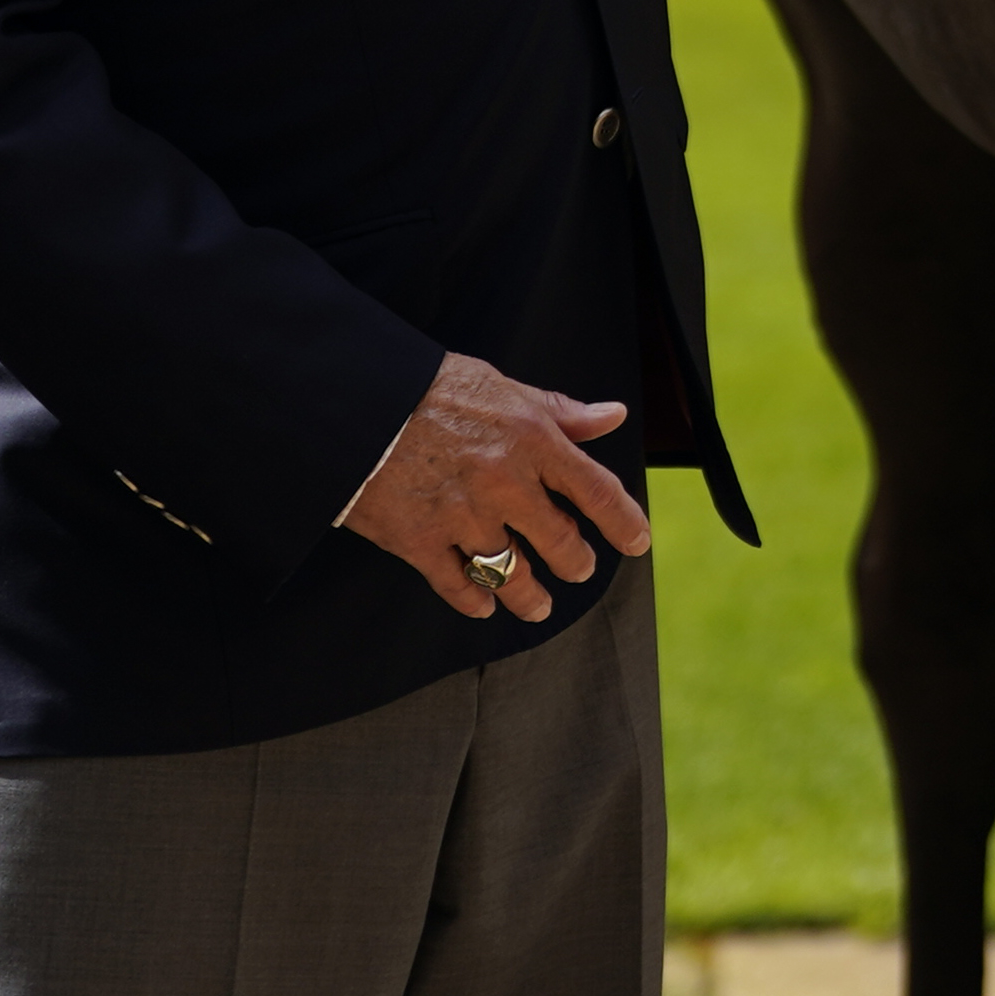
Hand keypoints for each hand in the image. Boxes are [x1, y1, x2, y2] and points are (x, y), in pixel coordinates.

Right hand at [342, 352, 647, 622]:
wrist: (357, 406)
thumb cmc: (432, 389)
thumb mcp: (504, 388)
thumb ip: (560, 410)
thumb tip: (611, 416)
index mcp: (533, 440)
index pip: (596, 490)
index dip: (623, 521)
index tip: (637, 541)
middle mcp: (505, 484)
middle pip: (559, 540)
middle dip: (576, 562)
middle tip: (580, 569)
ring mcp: (463, 518)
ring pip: (510, 573)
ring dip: (529, 595)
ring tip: (539, 606)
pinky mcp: (420, 542)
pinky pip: (456, 585)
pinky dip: (474, 602)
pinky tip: (483, 608)